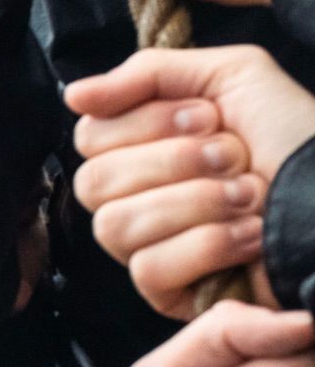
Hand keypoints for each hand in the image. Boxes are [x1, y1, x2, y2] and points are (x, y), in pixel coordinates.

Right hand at [67, 46, 314, 317]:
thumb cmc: (298, 138)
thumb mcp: (231, 77)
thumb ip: (148, 73)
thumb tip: (73, 95)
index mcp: (141, 147)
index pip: (89, 137)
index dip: (144, 124)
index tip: (208, 116)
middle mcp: (135, 198)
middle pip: (94, 183)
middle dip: (172, 163)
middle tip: (233, 155)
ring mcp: (148, 247)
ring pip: (116, 225)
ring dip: (195, 203)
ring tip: (251, 195)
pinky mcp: (171, 293)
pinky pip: (149, 269)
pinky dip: (208, 246)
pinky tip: (251, 235)